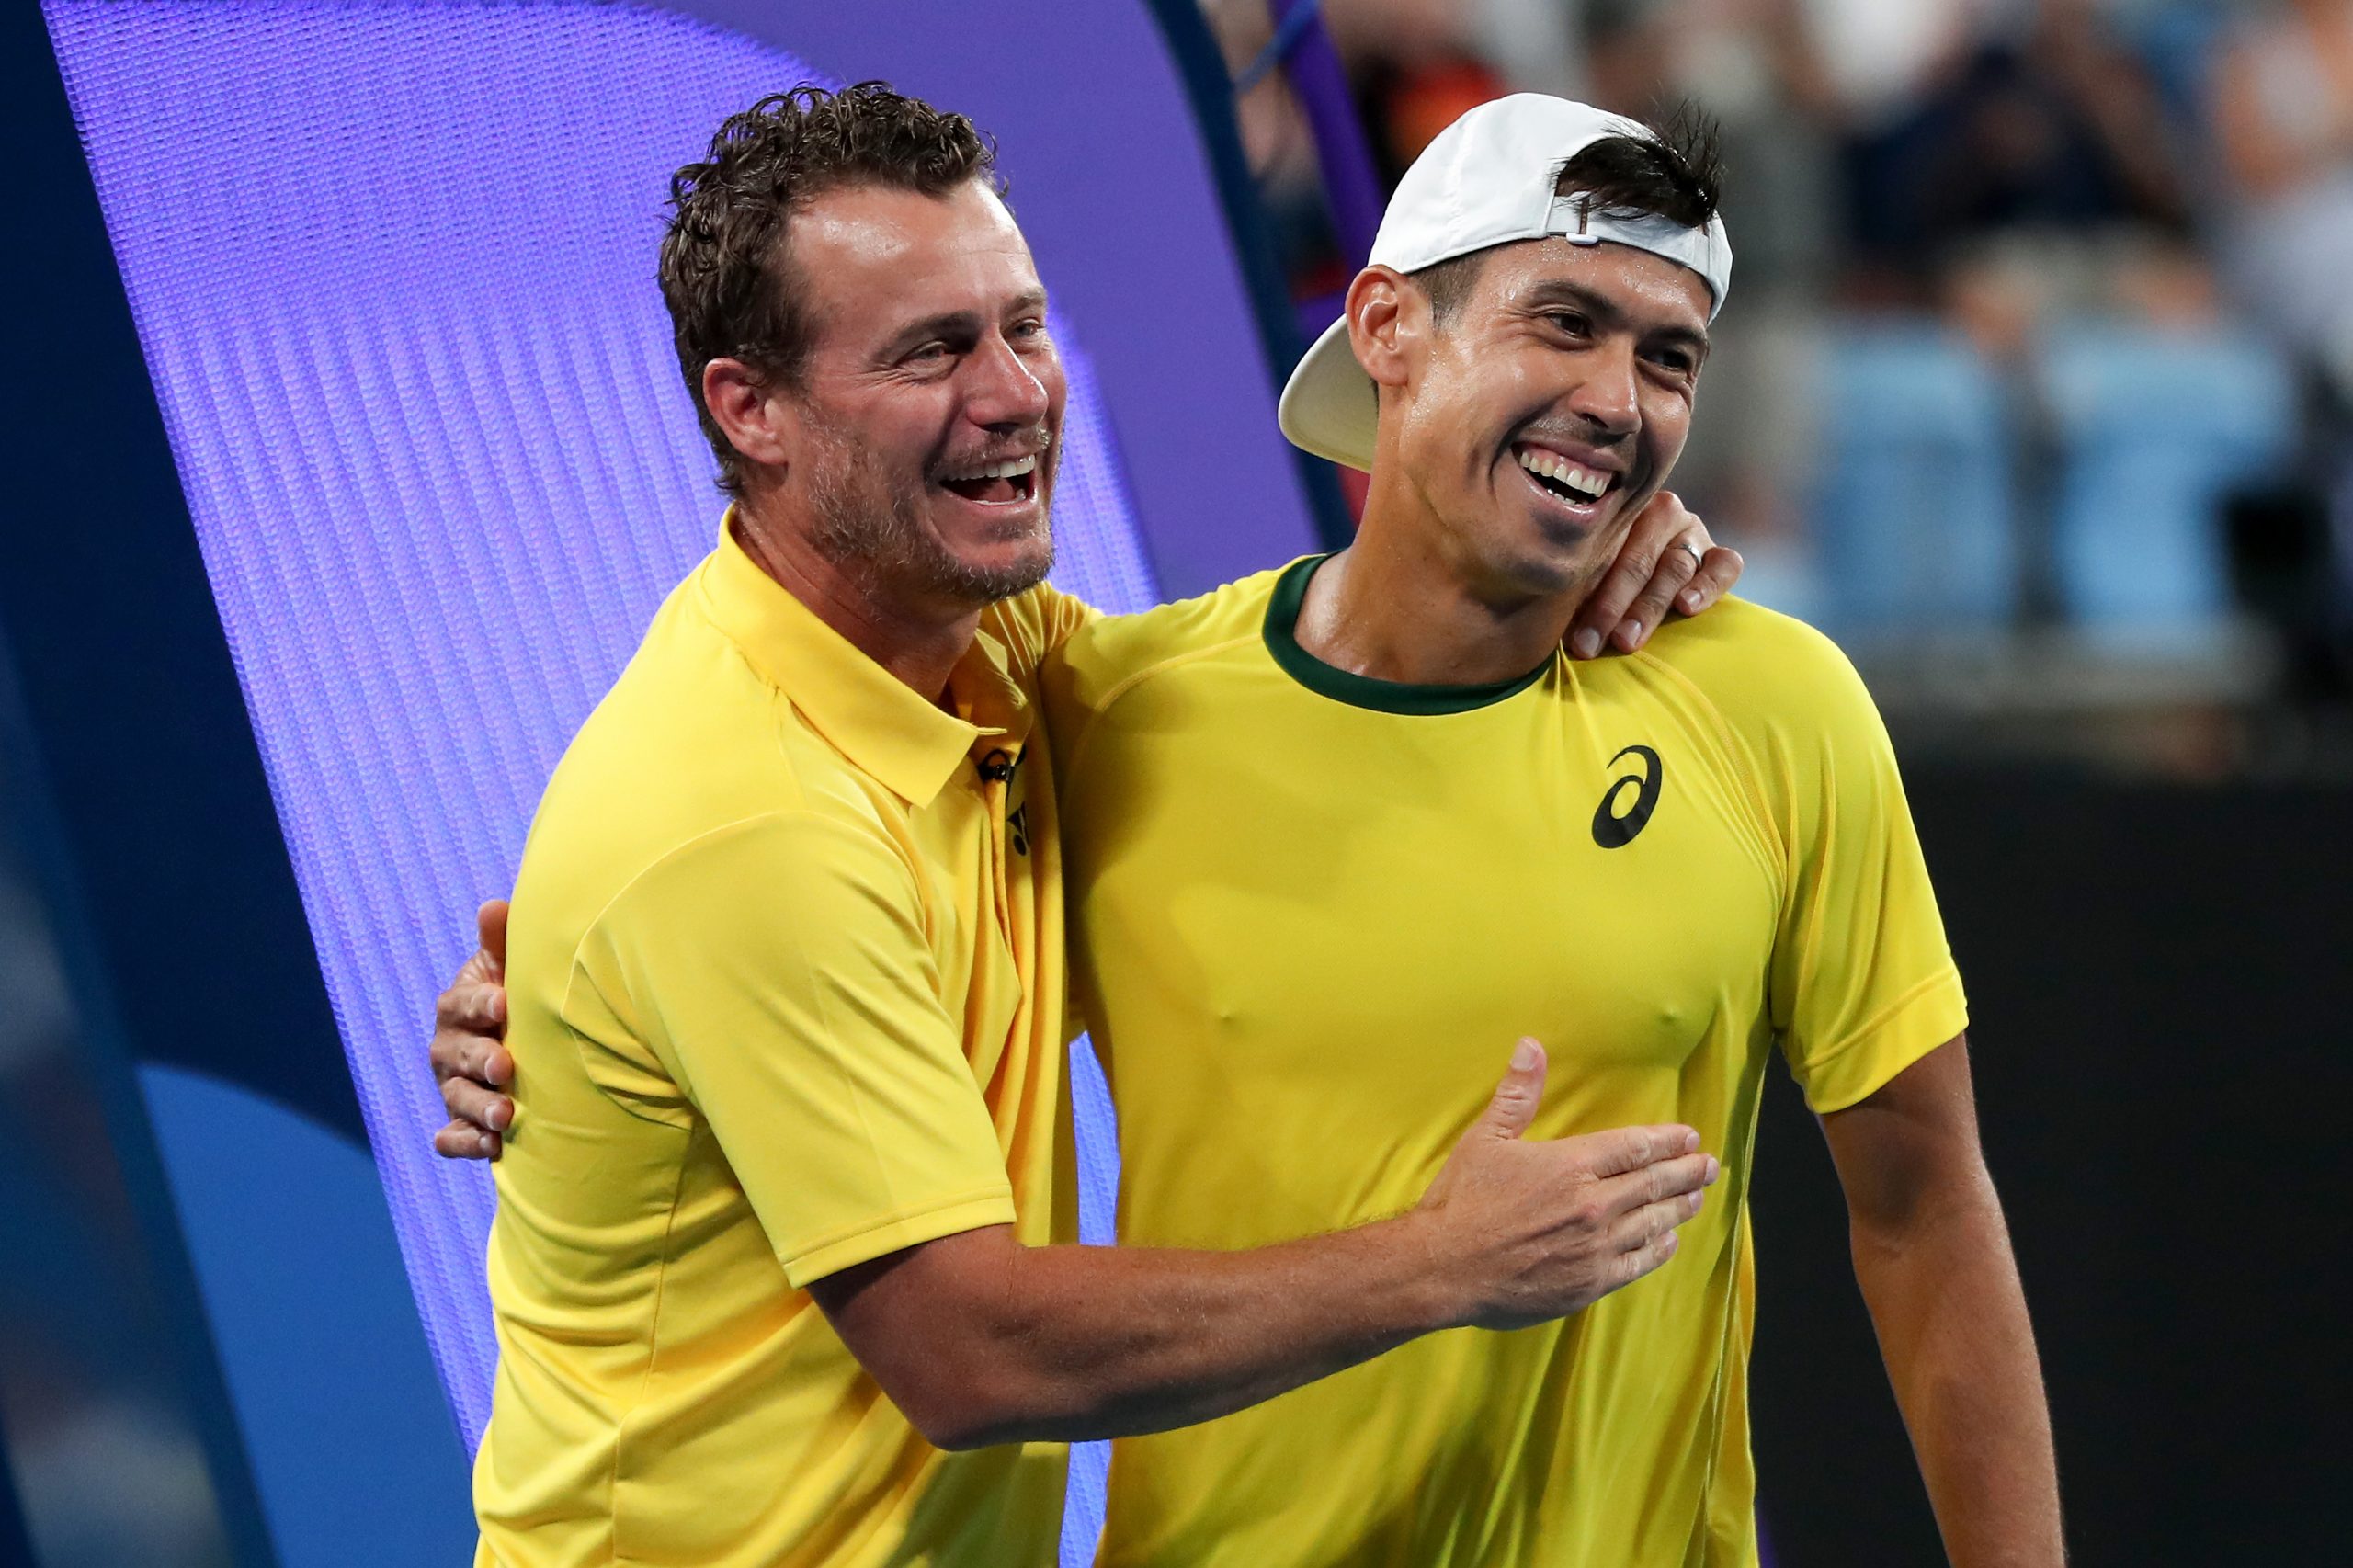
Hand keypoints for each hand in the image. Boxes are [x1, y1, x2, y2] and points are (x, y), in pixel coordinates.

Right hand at [431, 899, 514, 1160]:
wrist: (523, 1048)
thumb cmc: (516, 1000)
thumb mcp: (511, 970)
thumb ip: (502, 943)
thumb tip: (495, 905)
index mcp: (459, 1007)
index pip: (462, 1003)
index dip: (480, 1003)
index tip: (504, 1003)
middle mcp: (448, 1048)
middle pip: (457, 1055)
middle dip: (480, 1060)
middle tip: (506, 1066)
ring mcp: (453, 1088)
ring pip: (456, 1098)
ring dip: (478, 1108)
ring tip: (506, 1116)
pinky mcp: (460, 1124)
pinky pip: (451, 1139)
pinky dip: (467, 1144)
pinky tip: (493, 1147)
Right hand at [1415, 1039, 1717, 1330]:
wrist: (1444, 1267)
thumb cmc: (1461, 1201)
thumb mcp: (1485, 1138)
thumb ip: (1517, 1093)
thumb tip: (1531, 1045)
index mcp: (1571, 1165)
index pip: (1635, 1147)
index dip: (1667, 1141)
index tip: (1689, 1137)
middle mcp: (1593, 1204)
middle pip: (1654, 1183)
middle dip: (1686, 1172)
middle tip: (1708, 1165)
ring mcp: (1596, 1246)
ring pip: (1654, 1222)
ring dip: (1679, 1208)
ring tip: (1697, 1197)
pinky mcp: (1591, 1282)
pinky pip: (1639, 1262)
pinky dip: (1659, 1248)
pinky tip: (1669, 1241)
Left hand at [1568, 491, 1743, 658]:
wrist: (1646, 570)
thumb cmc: (1599, 577)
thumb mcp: (1582, 575)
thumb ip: (1570, 585)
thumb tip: (1542, 619)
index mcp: (1619, 509)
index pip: (1605, 544)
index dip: (1585, 591)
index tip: (1572, 633)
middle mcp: (1659, 512)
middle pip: (1637, 561)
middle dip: (1611, 607)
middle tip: (1592, 644)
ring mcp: (1691, 531)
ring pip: (1674, 567)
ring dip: (1649, 607)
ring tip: (1629, 638)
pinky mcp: (1717, 553)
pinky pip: (1724, 565)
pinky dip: (1707, 585)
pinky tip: (1687, 607)